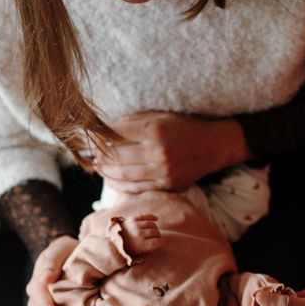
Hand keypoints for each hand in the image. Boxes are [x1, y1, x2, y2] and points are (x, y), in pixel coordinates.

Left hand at [94, 112, 249, 193]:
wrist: (215, 146)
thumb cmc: (184, 128)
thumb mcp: (159, 117)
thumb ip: (132, 122)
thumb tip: (103, 129)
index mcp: (155, 129)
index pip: (116, 134)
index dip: (98, 136)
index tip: (89, 135)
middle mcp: (158, 151)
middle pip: (116, 156)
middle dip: (100, 155)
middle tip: (92, 154)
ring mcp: (163, 171)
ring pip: (123, 175)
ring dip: (106, 171)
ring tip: (99, 167)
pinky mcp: (168, 185)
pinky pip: (136, 188)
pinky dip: (119, 185)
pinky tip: (112, 180)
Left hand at [117, 213, 165, 255]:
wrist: (112, 240)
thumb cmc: (127, 248)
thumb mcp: (137, 253)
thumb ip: (149, 248)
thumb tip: (161, 243)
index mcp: (140, 245)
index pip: (157, 242)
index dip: (162, 242)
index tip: (164, 242)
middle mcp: (138, 234)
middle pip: (155, 232)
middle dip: (158, 235)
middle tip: (157, 237)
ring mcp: (135, 225)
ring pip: (152, 224)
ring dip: (155, 228)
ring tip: (154, 231)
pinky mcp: (132, 219)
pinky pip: (145, 216)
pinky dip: (152, 217)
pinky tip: (155, 219)